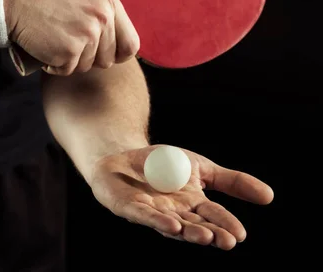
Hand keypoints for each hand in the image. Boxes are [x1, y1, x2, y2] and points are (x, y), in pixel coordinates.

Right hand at [4, 0, 138, 75]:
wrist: (14, 0)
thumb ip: (104, 11)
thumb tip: (120, 38)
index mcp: (110, 2)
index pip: (131, 44)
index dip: (117, 55)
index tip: (101, 55)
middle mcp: (103, 17)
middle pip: (108, 60)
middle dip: (88, 59)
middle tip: (67, 45)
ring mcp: (87, 34)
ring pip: (87, 66)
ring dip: (69, 62)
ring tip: (53, 42)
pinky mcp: (69, 50)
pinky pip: (67, 70)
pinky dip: (54, 66)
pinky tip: (44, 49)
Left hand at [89, 145, 273, 249]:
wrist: (124, 153)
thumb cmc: (164, 164)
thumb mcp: (201, 167)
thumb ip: (232, 181)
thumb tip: (270, 196)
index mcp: (193, 205)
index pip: (213, 217)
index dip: (225, 225)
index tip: (240, 235)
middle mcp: (174, 213)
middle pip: (195, 226)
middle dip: (210, 234)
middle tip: (226, 241)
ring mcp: (151, 212)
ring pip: (171, 225)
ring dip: (187, 232)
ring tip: (204, 236)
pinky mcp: (130, 208)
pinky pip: (144, 216)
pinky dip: (157, 221)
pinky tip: (171, 226)